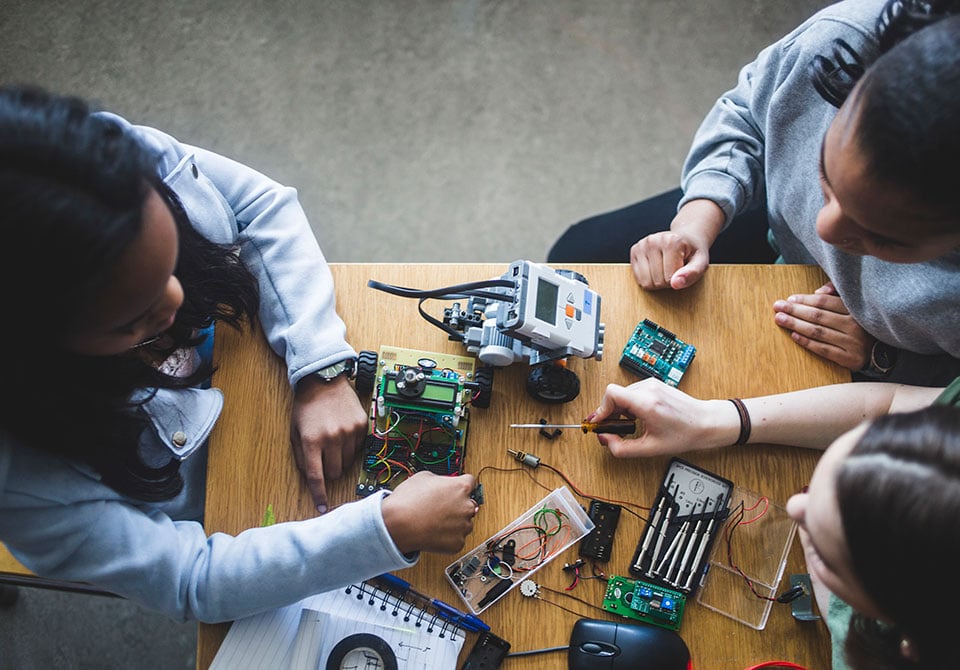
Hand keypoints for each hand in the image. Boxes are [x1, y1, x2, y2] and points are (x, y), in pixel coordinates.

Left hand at [291, 375, 367, 512]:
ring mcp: (349, 432)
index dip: (319, 495)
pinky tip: (342, 432)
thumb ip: (302, 457)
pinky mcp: (362, 426)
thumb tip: (312, 478)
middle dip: (329, 471)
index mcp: (311, 441)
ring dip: (340, 458)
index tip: (322, 507)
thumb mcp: (295, 432)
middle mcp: (332, 438)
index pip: (316, 476)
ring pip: (348, 462)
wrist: (324, 380)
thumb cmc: (306, 407)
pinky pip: (358, 448)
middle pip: (335, 473)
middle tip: (324, 458)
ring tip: (333, 441)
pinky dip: (350, 446)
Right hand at [382, 472, 477, 553]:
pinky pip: (457, 538)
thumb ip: (441, 479)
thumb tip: (443, 484)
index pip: (470, 482)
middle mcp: (467, 506)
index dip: (460, 485)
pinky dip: (448, 537)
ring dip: (454, 522)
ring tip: (435, 520)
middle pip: (469, 504)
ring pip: (464, 523)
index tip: (456, 490)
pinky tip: (434, 531)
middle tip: (441, 507)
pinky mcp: (458, 543)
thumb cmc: (408, 501)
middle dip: (459, 505)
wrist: (397, 525)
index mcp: (461, 487)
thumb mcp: (424, 476)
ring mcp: (463, 526)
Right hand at [589, 380, 738, 456]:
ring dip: (620, 409)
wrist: (706, 422)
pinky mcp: (655, 385)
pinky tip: (638, 417)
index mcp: (646, 403)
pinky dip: (630, 405)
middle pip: (614, 395)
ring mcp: (652, 385)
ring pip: (623, 393)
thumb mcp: (650, 448)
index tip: (600, 422)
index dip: (601, 409)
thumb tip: (606, 440)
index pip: (611, 394)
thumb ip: (622, 448)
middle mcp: (648, 389)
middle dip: (610, 413)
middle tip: (612, 428)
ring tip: (629, 424)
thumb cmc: (685, 434)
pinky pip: (633, 392)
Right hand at [630, 199, 723, 289]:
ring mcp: (641, 245)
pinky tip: (656, 268)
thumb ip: (692, 274)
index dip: (678, 280)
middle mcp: (653, 240)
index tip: (683, 269)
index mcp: (672, 241)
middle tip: (675, 270)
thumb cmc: (692, 252)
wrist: (684, 237)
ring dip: (657, 282)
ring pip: (646, 282)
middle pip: (657, 281)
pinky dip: (648, 279)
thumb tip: (675, 284)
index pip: (669, 279)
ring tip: (665, 269)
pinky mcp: (634, 250)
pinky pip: (638, 279)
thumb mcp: (701, 263)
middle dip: (667, 281)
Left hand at [772, 282, 871, 369]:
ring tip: (780, 320)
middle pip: (818, 316)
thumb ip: (835, 294)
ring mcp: (853, 343)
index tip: (789, 299)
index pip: (824, 302)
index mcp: (854, 310)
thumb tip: (817, 292)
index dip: (804, 300)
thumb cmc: (858, 324)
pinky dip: (807, 342)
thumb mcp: (852, 307)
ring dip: (796, 325)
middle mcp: (855, 325)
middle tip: (777, 307)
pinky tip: (794, 336)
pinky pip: (823, 349)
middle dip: (795, 311)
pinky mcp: (850, 358)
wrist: (879, 351)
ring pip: (818, 332)